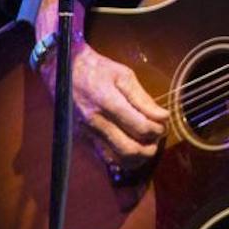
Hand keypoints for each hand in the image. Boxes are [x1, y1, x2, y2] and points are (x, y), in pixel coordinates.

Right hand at [35, 0, 168, 172]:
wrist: (64, 70)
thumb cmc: (97, 69)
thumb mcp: (123, 75)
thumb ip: (142, 98)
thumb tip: (162, 116)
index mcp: (107, 102)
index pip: (140, 126)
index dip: (158, 129)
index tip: (164, 123)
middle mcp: (96, 122)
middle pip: (130, 149)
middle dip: (150, 148)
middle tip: (157, 138)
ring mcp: (88, 134)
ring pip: (118, 159)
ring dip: (138, 157)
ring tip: (147, 145)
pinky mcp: (83, 140)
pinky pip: (105, 159)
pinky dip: (122, 160)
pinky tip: (131, 149)